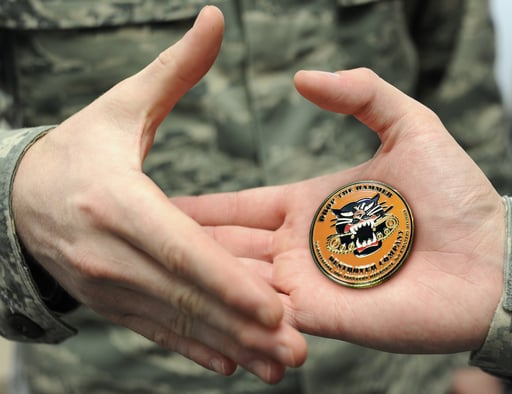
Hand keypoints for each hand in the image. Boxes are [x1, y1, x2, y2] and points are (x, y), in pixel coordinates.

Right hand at [12, 6, 305, 383]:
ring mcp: (109, 287)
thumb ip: (175, 69)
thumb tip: (215, 16)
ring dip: (231, 349)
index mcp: (117, 202)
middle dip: (243, 328)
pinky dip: (196, 350)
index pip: (183, 248)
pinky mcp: (112, 304)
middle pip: (188, 296)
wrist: (18, 197)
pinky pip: (159, 332)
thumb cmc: (81, 148)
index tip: (275, 307)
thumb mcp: (122, 106)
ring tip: (278, 370)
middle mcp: (111, 254)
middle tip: (296, 351)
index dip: (228, 281)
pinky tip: (232, 367)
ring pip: (179, 323)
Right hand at [173, 68, 505, 353]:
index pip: (240, 208)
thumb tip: (302, 79)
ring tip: (151, 278)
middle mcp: (301, 249)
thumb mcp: (411, 127)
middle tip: (136, 244)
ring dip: (201, 282)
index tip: (157, 202)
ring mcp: (310, 287)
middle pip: (229, 248)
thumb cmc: (457, 196)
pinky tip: (199, 310)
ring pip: (240, 285)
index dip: (202, 207)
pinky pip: (270, 319)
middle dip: (187, 246)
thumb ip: (362, 93)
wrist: (495, 259)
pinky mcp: (325, 320)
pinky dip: (237, 315)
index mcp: (310, 206)